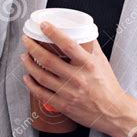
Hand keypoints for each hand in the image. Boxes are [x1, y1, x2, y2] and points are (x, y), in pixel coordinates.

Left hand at [21, 21, 130, 135]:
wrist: (112, 112)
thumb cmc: (107, 86)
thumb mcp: (102, 61)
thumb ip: (91, 46)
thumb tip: (82, 31)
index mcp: (88, 64)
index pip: (67, 45)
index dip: (53, 33)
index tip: (44, 25)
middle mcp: (77, 78)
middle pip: (48, 60)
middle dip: (33, 47)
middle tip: (26, 40)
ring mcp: (68, 92)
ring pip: (41, 76)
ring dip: (29, 64)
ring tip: (24, 56)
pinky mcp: (63, 105)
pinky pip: (42, 94)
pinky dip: (31, 84)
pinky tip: (27, 77)